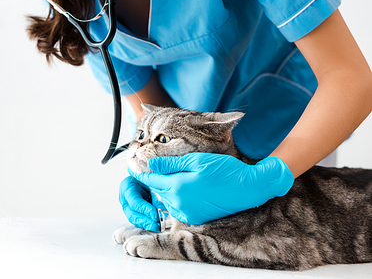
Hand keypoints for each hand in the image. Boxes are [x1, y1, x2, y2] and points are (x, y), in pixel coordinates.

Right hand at [119, 176, 164, 231]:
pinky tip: (155, 226)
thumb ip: (155, 194)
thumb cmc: (146, 176)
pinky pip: (138, 221)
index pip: (135, 202)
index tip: (156, 214)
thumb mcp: (151, 182)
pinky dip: (147, 224)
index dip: (145, 210)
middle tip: (158, 224)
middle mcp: (124, 199)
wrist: (142, 175)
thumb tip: (162, 209)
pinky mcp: (131, 211)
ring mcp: (126, 206)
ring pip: (134, 220)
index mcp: (127, 187)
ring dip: (147, 225)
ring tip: (158, 227)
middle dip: (146, 221)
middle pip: (132, 214)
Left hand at [129, 153, 293, 224]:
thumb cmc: (225, 171)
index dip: (140, 171)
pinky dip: (175, 198)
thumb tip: (150, 163)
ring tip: (166, 176)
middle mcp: (179, 204)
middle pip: (157, 190)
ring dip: (164, 188)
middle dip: (152, 179)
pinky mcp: (195, 218)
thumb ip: (171, 163)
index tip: (131, 164)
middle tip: (146, 167)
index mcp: (177, 187)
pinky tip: (182, 188)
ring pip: (166, 199)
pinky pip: (177, 207)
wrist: (249, 189)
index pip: (150, 179)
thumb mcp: (196, 161)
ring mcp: (188, 213)